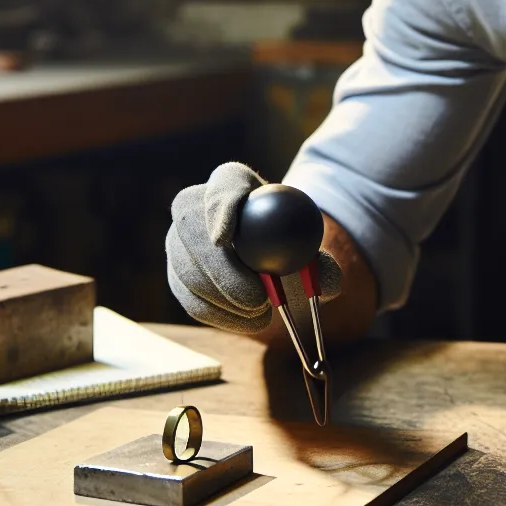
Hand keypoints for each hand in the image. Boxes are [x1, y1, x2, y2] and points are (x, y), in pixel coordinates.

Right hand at [165, 162, 340, 333]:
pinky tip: (248, 323)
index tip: (226, 239)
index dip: (220, 208)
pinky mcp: (177, 276)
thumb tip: (328, 281)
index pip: (223, 186)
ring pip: (186, 270)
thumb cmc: (292, 246)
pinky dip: (219, 316)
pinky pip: (190, 299)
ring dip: (223, 299)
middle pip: (190, 230)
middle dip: (219, 268)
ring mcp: (178, 243)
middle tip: (255, 298)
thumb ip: (322, 265)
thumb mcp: (312, 250)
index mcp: (232, 182)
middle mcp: (195, 207)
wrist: (272, 261)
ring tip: (261, 314)